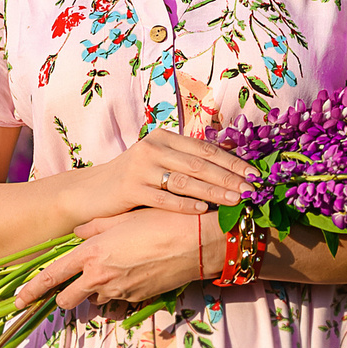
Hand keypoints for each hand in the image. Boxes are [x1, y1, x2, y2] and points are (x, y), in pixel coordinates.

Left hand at [17, 209, 206, 311]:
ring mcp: (121, 291)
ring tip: (110, 272)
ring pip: (95, 300)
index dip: (32, 290)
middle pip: (68, 299)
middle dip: (63, 297)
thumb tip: (78, 233)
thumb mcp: (121, 218)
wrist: (198, 242)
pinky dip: (118, 293)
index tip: (18, 300)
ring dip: (94, 292)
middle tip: (65, 289)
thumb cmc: (160, 221)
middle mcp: (101, 277)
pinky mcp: (139, 299)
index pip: (52, 277)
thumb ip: (94, 227)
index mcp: (92, 254)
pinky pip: (119, 300)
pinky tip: (131, 274)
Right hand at [59, 131, 255, 226]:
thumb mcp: (159, 162)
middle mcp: (153, 147)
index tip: (255, 174)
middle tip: (254, 190)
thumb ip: (186, 162)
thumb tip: (230, 169)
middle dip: (230, 178)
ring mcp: (141, 168)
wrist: (91, 192)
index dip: (232, 161)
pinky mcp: (130, 188)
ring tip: (237, 201)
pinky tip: (204, 210)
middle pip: (200, 163)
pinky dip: (185, 204)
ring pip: (185, 180)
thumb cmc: (132, 180)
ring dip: (214, 191)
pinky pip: (164, 198)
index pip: (206, 149)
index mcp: (164, 137)